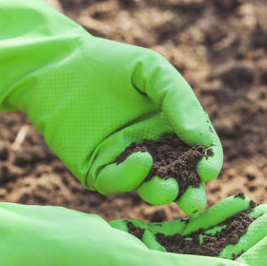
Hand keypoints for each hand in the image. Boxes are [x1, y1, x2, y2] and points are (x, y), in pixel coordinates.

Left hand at [0, 0, 221, 213]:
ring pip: (149, 187)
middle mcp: (153, 149)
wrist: (58, 64)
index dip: (207, 162)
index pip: (199, 152)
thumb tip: (200, 140)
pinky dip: (130, 177)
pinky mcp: (96, 170)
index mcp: (172, 127)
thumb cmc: (109, 64)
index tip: (208, 168)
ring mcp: (124, 162)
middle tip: (194, 201)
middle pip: (179, 179)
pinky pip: (116, 182)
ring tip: (167, 188)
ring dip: (161, 192)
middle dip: (189, 193)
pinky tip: (140, 159)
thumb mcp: (153, 72)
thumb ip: (180, 102)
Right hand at [0, 172, 266, 265]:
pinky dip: (199, 222)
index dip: (260, 260)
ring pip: (200, 252)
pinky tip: (224, 204)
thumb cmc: (72, 262)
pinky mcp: (130, 250)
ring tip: (264, 207)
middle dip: (252, 244)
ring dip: (230, 230)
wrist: (17, 246)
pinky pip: (176, 238)